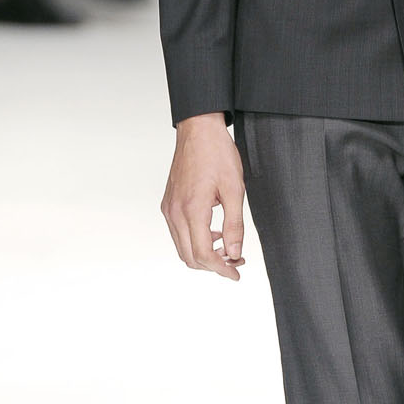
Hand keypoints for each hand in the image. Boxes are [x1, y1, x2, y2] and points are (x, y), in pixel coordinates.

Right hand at [161, 114, 246, 279]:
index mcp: (192, 210)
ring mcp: (168, 208)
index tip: (236, 273)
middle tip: (236, 260)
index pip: (202, 255)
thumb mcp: (234, 190)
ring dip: (203, 254)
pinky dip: (194, 240)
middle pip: (189, 256)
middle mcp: (175, 212)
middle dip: (213, 265)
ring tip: (226, 246)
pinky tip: (212, 232)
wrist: (198, 130)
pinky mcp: (168, 203)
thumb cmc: (217, 154)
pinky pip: (178, 233)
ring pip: (182, 247)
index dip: (221, 269)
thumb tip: (234, 253)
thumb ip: (234, 225)